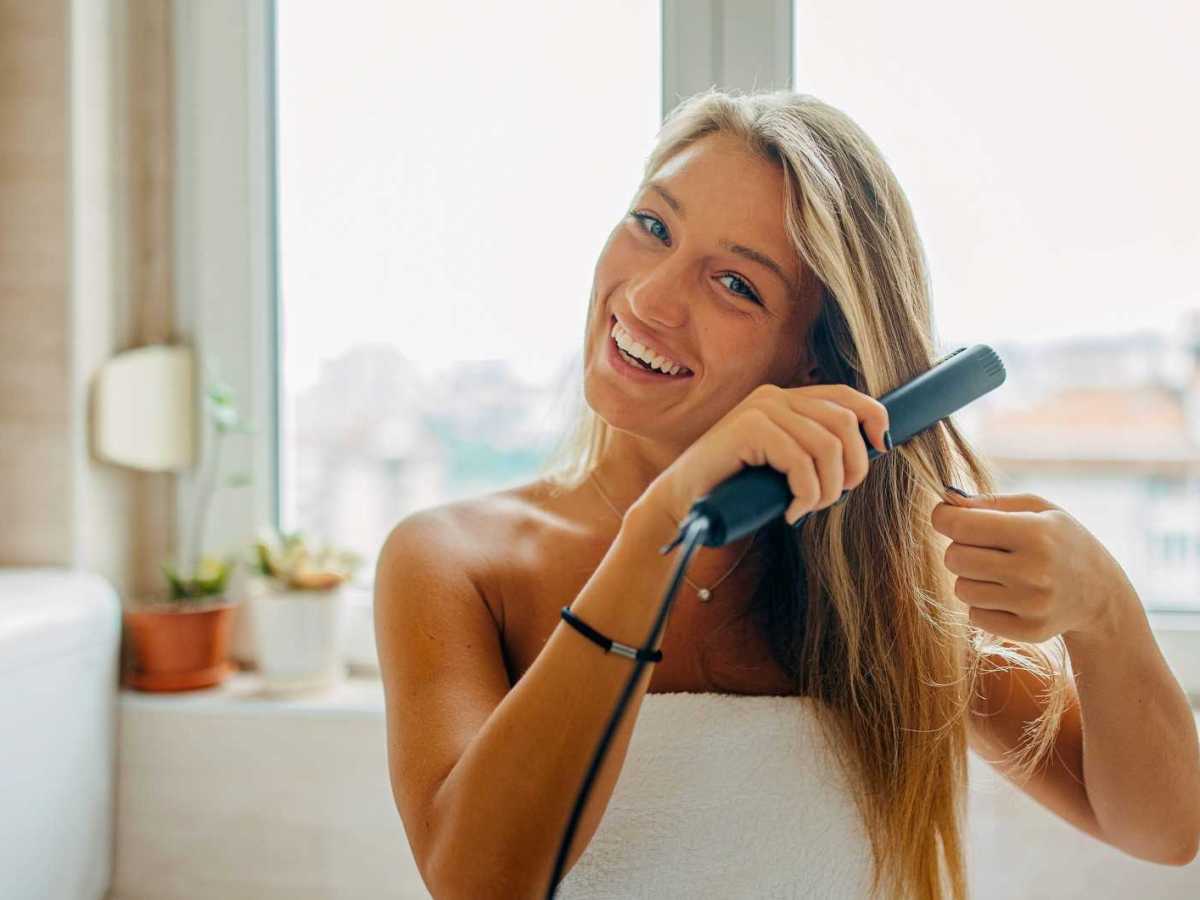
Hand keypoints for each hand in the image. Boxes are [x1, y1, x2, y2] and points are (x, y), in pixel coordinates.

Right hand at [640, 382, 890, 525]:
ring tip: (806, 508)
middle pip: (844, 423)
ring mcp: (760, 409)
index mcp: (785, 399)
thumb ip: (815, 450)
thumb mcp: (784, 465)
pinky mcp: (749, 428)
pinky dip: (805, 495)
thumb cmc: (736, 490)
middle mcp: (774, 396)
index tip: (881, 449)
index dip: (873, 419)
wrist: (684, 504)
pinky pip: (801, 462)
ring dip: (825, 489)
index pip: (846, 396)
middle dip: (851, 468)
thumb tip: (872, 450)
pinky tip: (791, 512)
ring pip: (827, 446)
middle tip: (831, 499)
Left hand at [932, 488, 1134, 642]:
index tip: (945, 517)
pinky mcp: (1029, 631)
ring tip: (998, 572)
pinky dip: (983, 605)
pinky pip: (975, 616)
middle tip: (982, 547)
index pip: (961, 526)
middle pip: (954, 559)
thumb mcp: (1037, 508)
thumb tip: (946, 502)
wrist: (1101, 592)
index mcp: (1035, 533)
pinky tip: (1008, 595)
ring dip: (971, 579)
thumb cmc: (1059, 540)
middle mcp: (1034, 571)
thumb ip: (990, 502)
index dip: (943, 518)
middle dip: (959, 549)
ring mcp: (1032, 605)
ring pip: (961, 589)